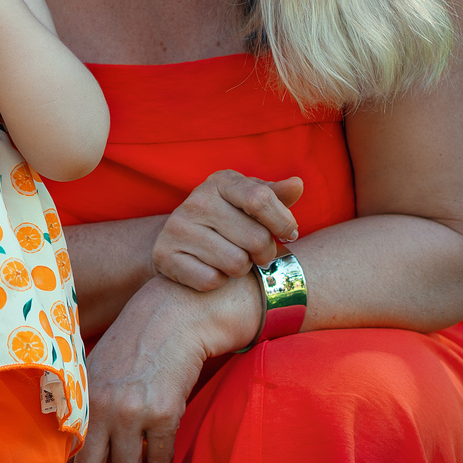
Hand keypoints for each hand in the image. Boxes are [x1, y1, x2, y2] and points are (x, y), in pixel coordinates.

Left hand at [73, 274, 261, 462]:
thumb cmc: (135, 344)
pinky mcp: (164, 414)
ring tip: (147, 462)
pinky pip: (162, 458)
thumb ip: (89, 411)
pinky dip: (164, 457)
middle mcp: (100, 408)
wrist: (174, 318)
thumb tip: (85, 459)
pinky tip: (164, 438)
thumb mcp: (97, 372)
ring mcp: (131, 413)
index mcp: (80, 398)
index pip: (68, 455)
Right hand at [152, 170, 303, 292]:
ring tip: (234, 258)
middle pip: (255, 238)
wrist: (180, 239)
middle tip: (258, 252)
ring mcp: (177, 228)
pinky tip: (213, 268)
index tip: (289, 234)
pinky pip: (212, 280)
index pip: (260, 200)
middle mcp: (195, 201)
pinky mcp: (165, 255)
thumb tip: (297, 185)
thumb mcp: (250, 201)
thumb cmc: (229, 218)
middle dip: (265, 252)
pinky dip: (219, 281)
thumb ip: (275, 195)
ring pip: (236, 263)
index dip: (283, 222)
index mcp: (220, 181)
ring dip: (242, 268)